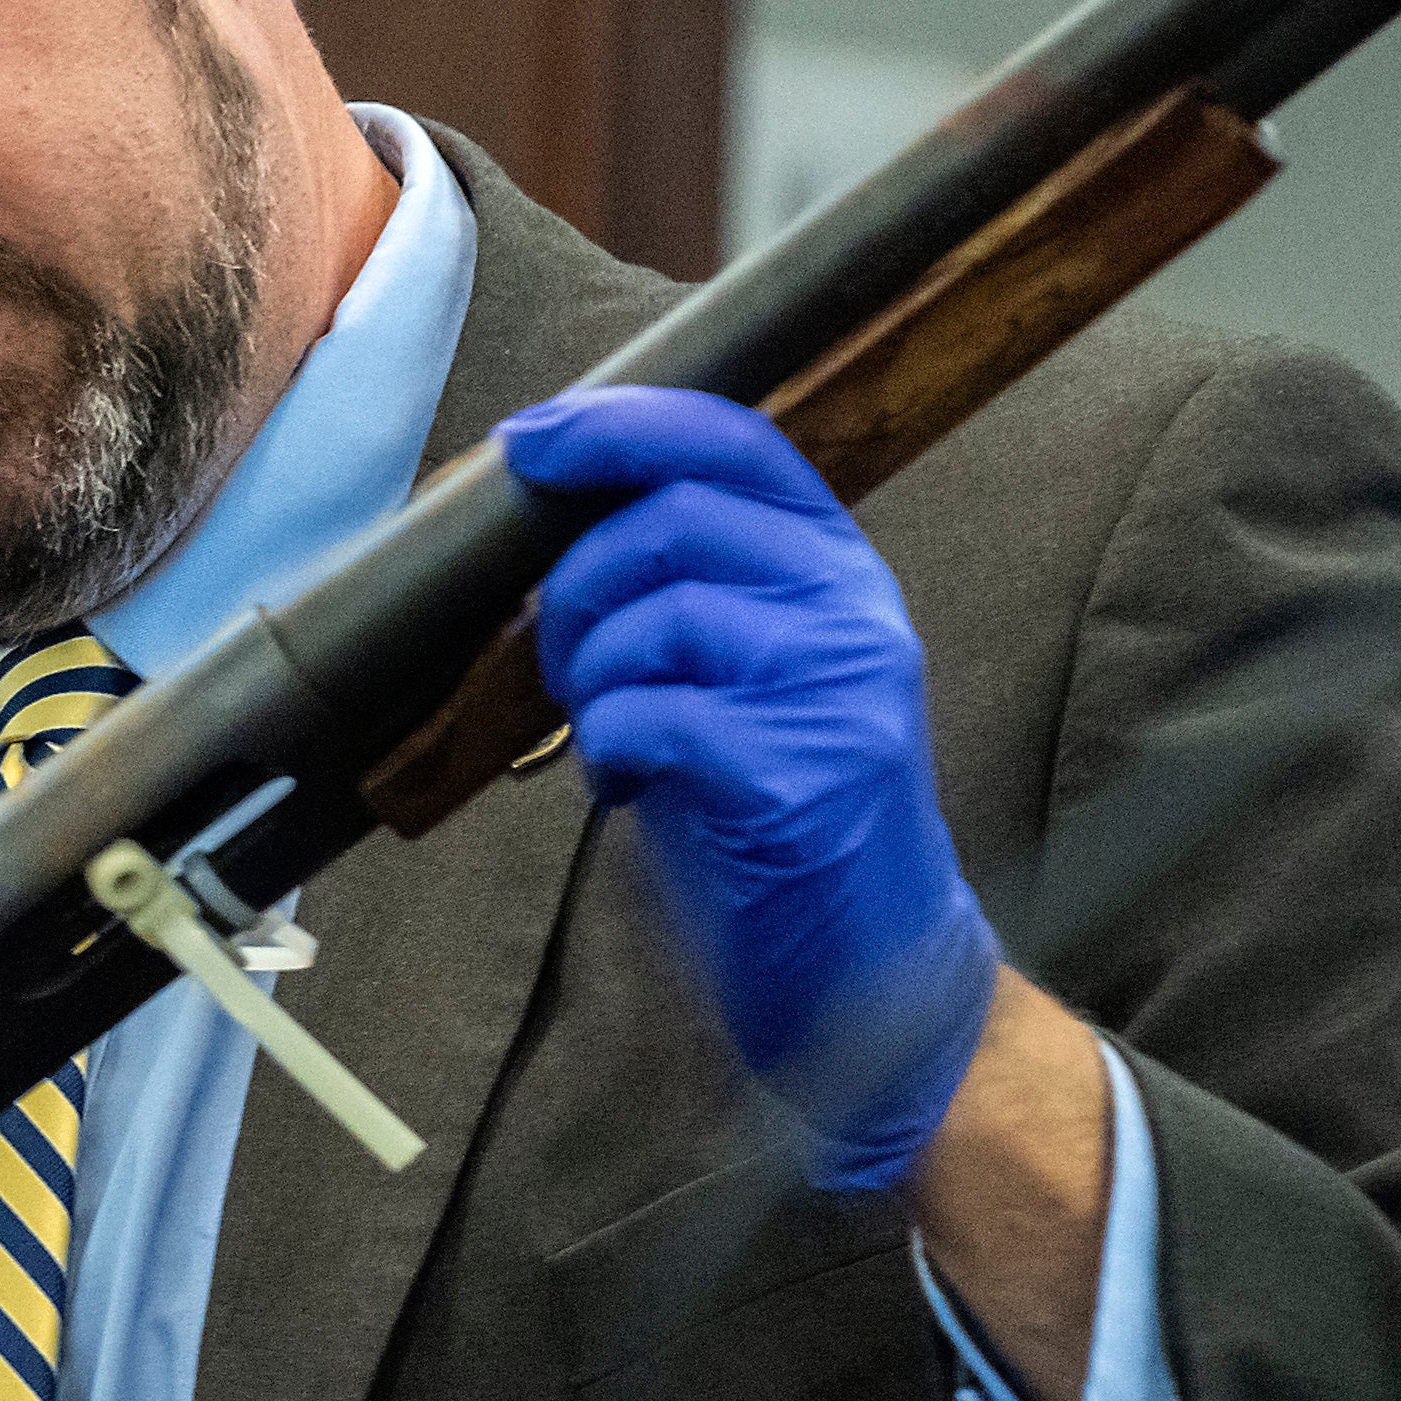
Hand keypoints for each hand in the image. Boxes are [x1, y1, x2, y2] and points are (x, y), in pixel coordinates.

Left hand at [500, 388, 1001, 1190]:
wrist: (872, 975)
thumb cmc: (781, 817)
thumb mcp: (751, 674)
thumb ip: (690, 586)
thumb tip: (554, 511)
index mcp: (841, 570)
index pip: (734, 441)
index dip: (621, 425)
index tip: (528, 439)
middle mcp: (853, 614)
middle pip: (673, 520)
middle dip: (575, 581)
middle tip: (554, 657)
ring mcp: (835, 693)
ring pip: (654, 616)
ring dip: (588, 678)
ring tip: (608, 737)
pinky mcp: (797, 778)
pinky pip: (647, 716)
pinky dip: (606, 751)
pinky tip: (630, 791)